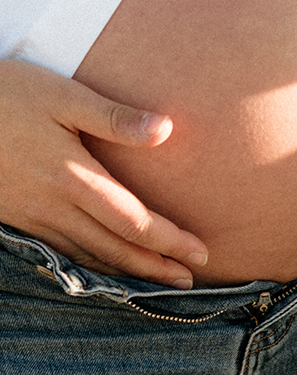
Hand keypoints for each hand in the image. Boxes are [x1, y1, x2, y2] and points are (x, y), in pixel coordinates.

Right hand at [0, 58, 207, 285]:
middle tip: (188, 280)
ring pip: (88, 254)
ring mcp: (33, 216)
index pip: (134, 220)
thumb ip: (114, 118)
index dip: (169, 241)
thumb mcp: (62, 96)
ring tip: (157, 277)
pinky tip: (103, 263)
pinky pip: (61, 250)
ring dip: (126, 270)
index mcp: (74, 177)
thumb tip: (166, 130)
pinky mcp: (17, 217)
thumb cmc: (6, 94)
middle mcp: (55, 205)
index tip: (200, 253)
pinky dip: (91, 262)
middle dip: (155, 266)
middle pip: (115, 247)